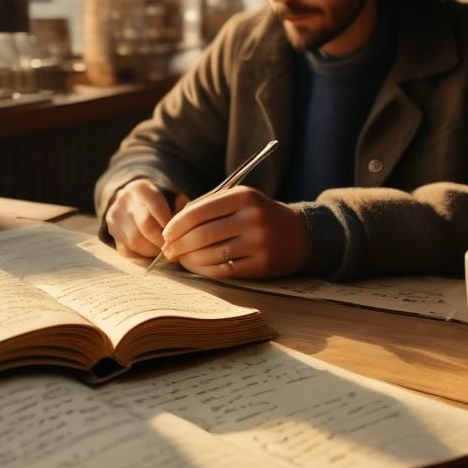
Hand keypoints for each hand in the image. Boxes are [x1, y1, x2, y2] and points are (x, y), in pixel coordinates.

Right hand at [105, 179, 181, 258]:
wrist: (132, 200)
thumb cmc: (160, 201)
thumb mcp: (171, 196)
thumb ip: (181, 208)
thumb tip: (186, 228)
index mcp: (141, 188)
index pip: (157, 206)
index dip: (169, 224)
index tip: (180, 236)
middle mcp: (124, 201)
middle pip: (145, 226)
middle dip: (161, 241)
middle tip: (173, 250)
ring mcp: (115, 218)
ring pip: (134, 242)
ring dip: (152, 252)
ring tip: (163, 252)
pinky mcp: (112, 233)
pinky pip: (126, 251)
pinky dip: (141, 257)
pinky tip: (151, 255)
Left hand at [160, 187, 308, 278]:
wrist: (302, 234)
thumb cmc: (261, 215)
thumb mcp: (241, 199)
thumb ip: (210, 206)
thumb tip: (175, 224)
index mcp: (243, 196)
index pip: (198, 211)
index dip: (176, 225)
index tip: (165, 234)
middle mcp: (252, 217)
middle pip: (202, 234)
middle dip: (178, 245)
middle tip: (167, 252)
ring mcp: (259, 242)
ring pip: (211, 254)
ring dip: (189, 260)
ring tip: (181, 260)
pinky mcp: (263, 264)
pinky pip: (225, 270)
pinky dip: (206, 270)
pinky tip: (197, 268)